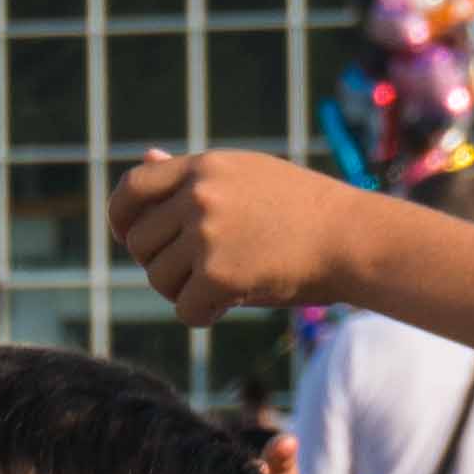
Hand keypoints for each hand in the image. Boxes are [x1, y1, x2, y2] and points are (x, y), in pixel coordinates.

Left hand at [110, 148, 366, 324]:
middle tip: (197, 272)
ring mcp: (207, 234)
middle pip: (139, 243)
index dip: (121, 219)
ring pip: (157, 279)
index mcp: (202, 167)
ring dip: (183, 291)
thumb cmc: (302, 210)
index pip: (131, 189)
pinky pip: (184, 309)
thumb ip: (191, 175)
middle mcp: (199, 195)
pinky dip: (204, 315)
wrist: (352, 237)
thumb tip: (145, 157)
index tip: (128, 238)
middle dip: (160, 264)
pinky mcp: (219, 274)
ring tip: (222, 284)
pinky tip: (231, 304)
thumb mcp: (245, 175)